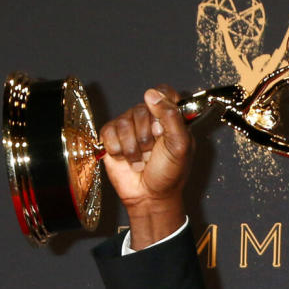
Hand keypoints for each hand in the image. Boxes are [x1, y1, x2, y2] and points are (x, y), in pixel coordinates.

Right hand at [99, 86, 192, 249]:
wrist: (149, 196)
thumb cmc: (169, 173)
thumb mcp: (180, 146)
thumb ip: (172, 117)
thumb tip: (152, 94)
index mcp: (170, 118)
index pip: (163, 92)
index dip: (160, 104)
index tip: (161, 125)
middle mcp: (149, 119)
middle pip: (140, 109)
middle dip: (146, 136)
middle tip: (152, 152)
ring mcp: (129, 127)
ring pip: (123, 122)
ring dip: (133, 147)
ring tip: (141, 160)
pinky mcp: (111, 137)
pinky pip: (108, 132)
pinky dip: (117, 149)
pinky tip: (126, 159)